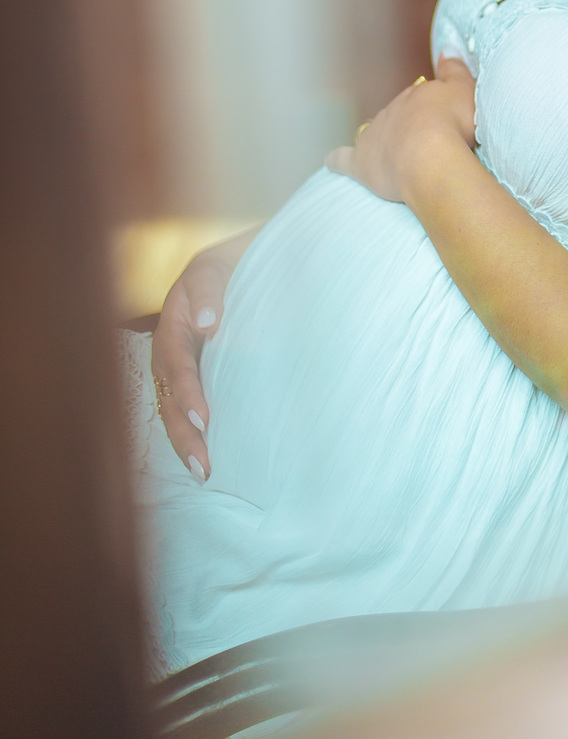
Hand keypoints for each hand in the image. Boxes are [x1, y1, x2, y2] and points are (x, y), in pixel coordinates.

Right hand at [150, 231, 255, 479]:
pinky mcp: (192, 377)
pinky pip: (184, 408)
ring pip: (172, 410)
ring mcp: (177, 368)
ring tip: (203, 472)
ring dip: (185, 442)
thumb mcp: (214, 268)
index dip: (187, 392)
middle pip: (169, 398)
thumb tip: (209, 322)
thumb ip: (210, 290)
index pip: (177, 364)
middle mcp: (169, 352)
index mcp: (172, 326)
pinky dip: (190, 433)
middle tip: (203, 464)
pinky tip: (205, 457)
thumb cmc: (223, 267)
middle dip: (183, 434)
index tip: (202, 419)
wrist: (227, 265)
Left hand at [326, 55, 476, 202]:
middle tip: (424, 138)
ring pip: (372, 133)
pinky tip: (330, 161)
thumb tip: (447, 47)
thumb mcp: (464, 89)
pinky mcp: (361, 163)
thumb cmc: (453, 123)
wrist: (431, 156)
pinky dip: (337, 159)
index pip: (419, 99)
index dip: (430, 109)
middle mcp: (391, 112)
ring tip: (390, 148)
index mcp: (415, 96)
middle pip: (396, 116)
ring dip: (378, 138)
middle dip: (406, 124)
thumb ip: (455, 68)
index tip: (440, 118)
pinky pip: (343, 159)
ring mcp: (373, 137)